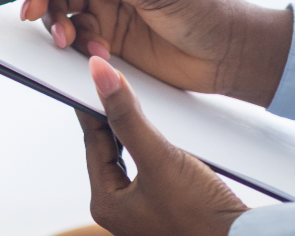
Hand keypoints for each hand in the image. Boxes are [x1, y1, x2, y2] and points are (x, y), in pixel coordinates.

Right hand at [16, 0, 292, 106]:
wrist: (231, 57)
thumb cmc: (208, 11)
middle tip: (32, 12)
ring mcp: (108, 4)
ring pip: (62, 7)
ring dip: (56, 22)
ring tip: (67, 40)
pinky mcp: (107, 34)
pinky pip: (76, 34)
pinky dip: (77, 43)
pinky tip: (98, 52)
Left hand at [79, 56, 246, 235]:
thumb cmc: (201, 215)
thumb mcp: (159, 158)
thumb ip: (129, 118)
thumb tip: (101, 79)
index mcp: (106, 203)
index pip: (93, 144)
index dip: (93, 109)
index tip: (92, 81)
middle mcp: (121, 209)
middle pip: (110, 151)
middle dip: (113, 119)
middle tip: (113, 87)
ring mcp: (144, 210)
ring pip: (131, 158)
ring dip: (134, 132)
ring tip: (136, 104)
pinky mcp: (169, 207)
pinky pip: (151, 168)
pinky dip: (154, 148)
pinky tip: (164, 135)